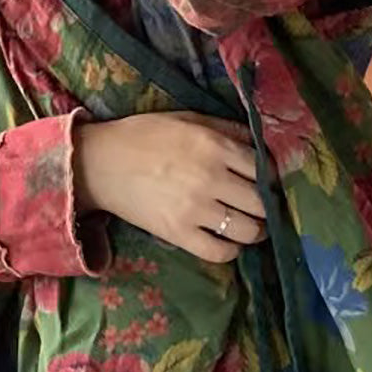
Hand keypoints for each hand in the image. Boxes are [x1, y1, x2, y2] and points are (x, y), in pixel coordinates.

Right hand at [73, 112, 267, 263]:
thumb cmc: (143, 136)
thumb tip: (258, 141)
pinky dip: (230, 250)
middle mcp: (210, 177)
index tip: (267, 182)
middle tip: (261, 206)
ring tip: (248, 225)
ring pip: (248, 230)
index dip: (270, 177)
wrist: (100, 163)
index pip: (263, 168)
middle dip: (266, 205)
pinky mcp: (178, 234)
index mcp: (213, 145)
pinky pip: (220, 252)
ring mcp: (195, 209)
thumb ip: (225, 128)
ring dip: (254, 230)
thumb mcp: (186, 118)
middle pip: (261, 202)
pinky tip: (226, 240)